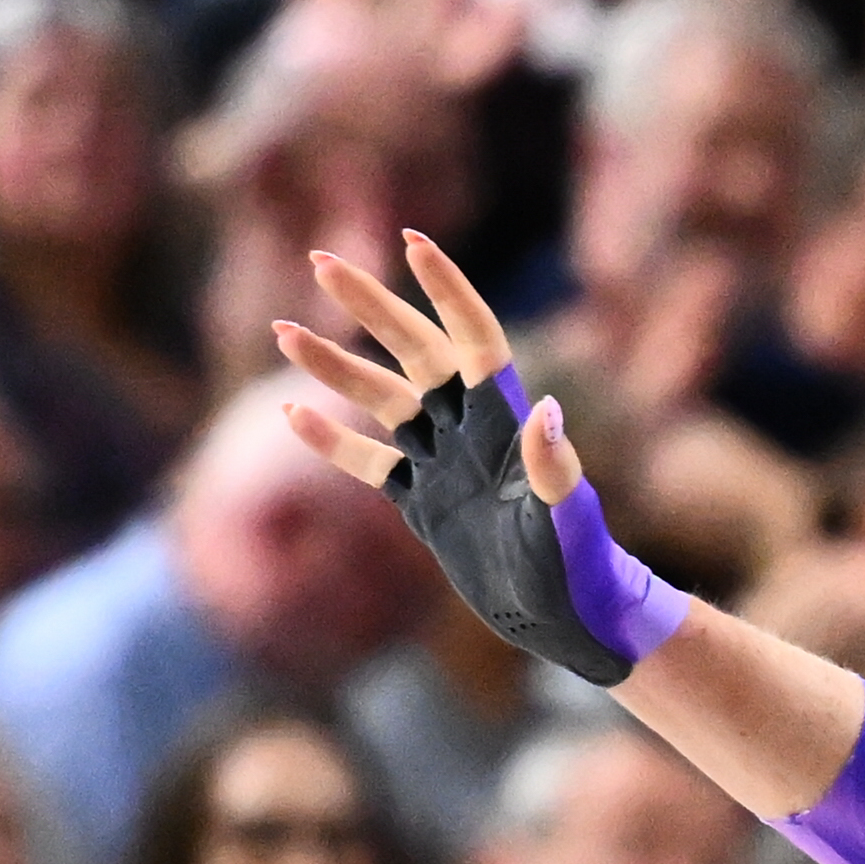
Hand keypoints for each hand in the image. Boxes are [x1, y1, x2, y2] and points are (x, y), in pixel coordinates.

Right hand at [278, 231, 699, 681]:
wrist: (568, 622)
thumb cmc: (580, 569)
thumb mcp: (566, 521)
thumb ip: (554, 467)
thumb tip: (547, 411)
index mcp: (505, 422)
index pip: (471, 338)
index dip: (445, 289)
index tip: (412, 241)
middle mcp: (470, 431)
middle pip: (413, 351)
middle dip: (369, 305)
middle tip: (321, 260)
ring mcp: (443, 464)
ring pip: (380, 398)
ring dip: (334, 365)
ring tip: (284, 329)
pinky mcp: (423, 504)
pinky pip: (370, 461)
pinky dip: (332, 441)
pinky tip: (292, 412)